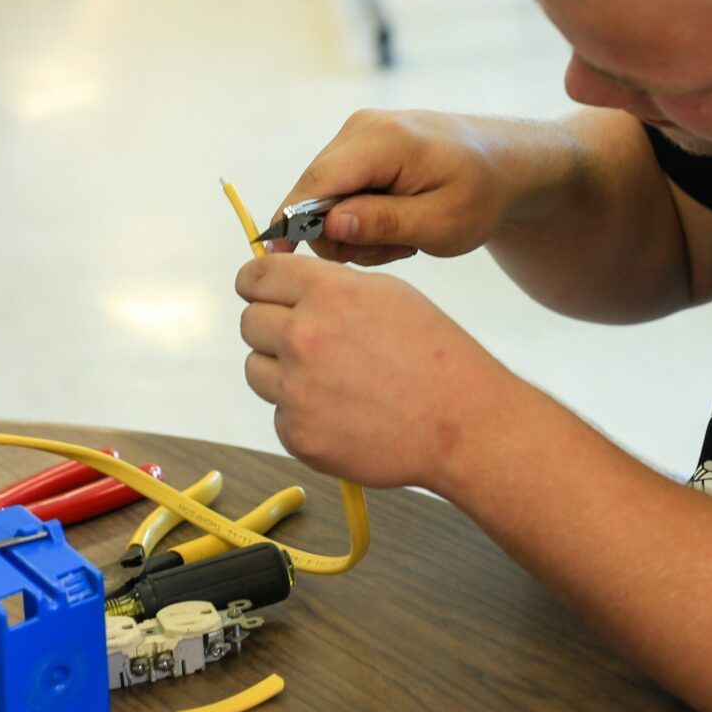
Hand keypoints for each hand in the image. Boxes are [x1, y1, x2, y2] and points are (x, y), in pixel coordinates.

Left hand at [236, 254, 516, 488]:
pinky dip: (303, 414)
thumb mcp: (388, 294)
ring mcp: (297, 390)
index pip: (256, 277)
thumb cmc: (436, 356)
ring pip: (257, 369)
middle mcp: (303, 337)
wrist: (461, 423)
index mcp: (327, 293)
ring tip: (333, 379)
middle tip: (311, 341)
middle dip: (273, 328)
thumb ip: (329, 285)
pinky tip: (344, 412)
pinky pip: (280, 414)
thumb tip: (286, 286)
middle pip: (249, 323)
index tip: (259, 292)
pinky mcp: (299, 434)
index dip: (256, 283)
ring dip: (283, 371)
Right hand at [269, 110, 525, 266]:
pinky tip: (399, 221)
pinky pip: (339, 189)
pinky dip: (361, 214)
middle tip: (395, 250)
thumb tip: (328, 225)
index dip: (292, 224)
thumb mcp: (443, 223)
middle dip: (342, 235)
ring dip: (356, 229)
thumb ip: (384, 223)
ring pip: (324, 196)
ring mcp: (358, 132)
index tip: (278, 261)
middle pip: (313, 193)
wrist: (507, 162)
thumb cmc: (482, 194)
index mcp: (384, 141)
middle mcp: (361, 128)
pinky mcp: (360, 144)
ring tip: (405, 236)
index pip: (317, 184)